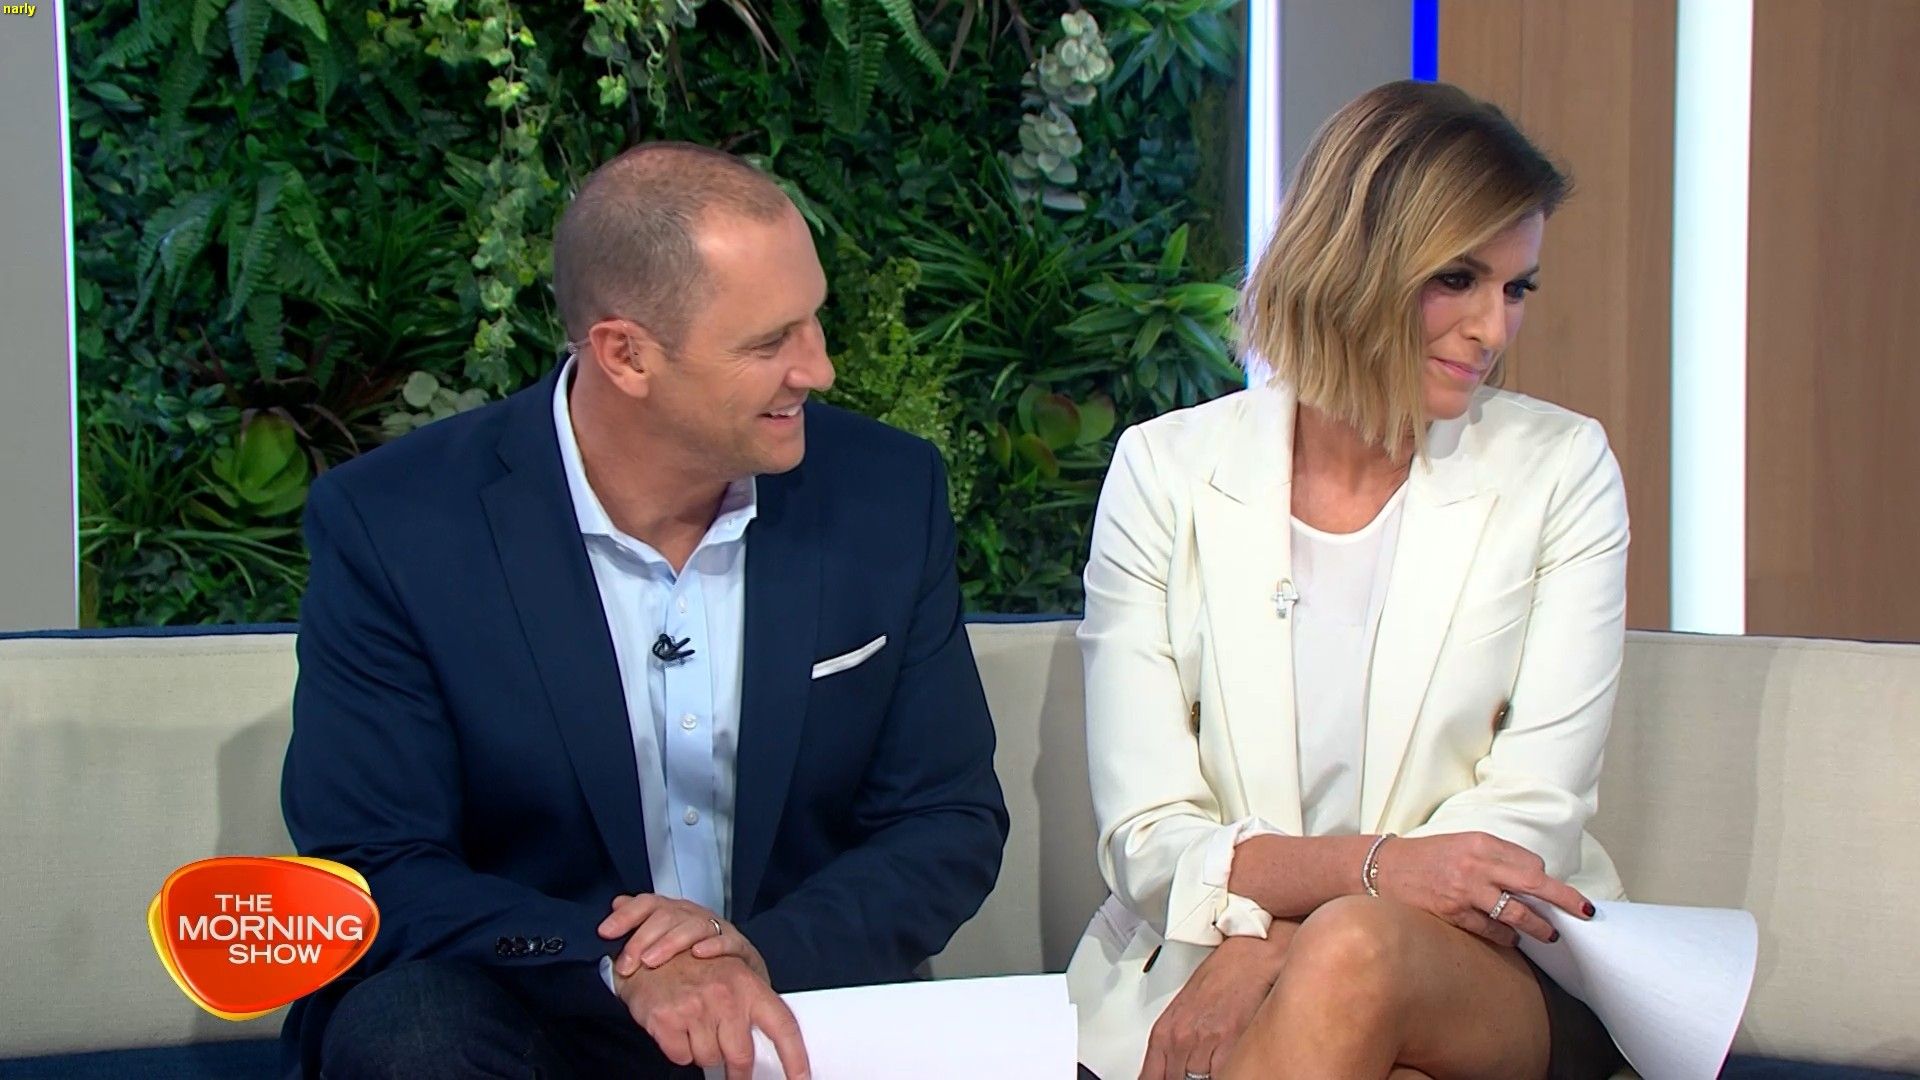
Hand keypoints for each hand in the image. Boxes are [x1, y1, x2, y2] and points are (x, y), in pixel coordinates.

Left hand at [600, 894, 767, 981]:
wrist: (743, 979)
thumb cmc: (698, 962)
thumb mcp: (665, 946)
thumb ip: (640, 926)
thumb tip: (616, 903)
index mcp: (675, 913)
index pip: (648, 903)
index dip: (626, 915)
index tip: (605, 932)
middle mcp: (695, 915)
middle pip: (667, 915)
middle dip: (642, 938)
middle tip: (626, 964)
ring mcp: (719, 929)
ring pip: (693, 925)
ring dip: (670, 942)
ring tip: (651, 961)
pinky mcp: (740, 947)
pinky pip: (728, 941)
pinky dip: (713, 945)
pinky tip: (698, 954)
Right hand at [613, 952, 809, 1079]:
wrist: (648, 953)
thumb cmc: (692, 967)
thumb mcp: (732, 977)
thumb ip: (751, 1008)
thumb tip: (771, 1045)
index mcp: (748, 985)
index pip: (783, 1027)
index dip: (795, 1059)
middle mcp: (726, 996)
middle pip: (741, 1057)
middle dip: (738, 1072)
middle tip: (734, 1074)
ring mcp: (696, 1008)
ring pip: (709, 1059)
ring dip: (703, 1052)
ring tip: (695, 1027)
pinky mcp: (667, 1019)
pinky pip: (681, 1057)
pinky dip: (679, 1049)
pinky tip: (676, 1027)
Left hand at [1139, 932, 1291, 1079]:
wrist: (1248, 959)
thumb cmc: (1218, 980)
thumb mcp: (1183, 1013)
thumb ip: (1173, 1046)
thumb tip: (1172, 1071)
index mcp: (1164, 1031)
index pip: (1151, 1076)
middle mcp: (1181, 1037)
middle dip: (1185, 1078)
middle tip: (1195, 1070)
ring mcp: (1205, 1041)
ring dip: (1206, 1076)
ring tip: (1213, 1065)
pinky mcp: (1231, 1043)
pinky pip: (1223, 1075)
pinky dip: (1226, 1073)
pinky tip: (1226, 1065)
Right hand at [1372, 832, 1592, 946]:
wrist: (1383, 869)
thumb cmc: (1427, 857)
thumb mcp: (1462, 844)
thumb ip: (1495, 858)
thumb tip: (1534, 878)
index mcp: (1480, 843)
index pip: (1530, 863)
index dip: (1546, 880)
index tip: (1554, 891)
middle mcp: (1475, 865)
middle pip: (1534, 884)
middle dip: (1565, 900)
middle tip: (1585, 913)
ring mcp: (1464, 891)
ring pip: (1516, 913)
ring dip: (1538, 926)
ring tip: (1548, 934)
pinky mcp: (1453, 914)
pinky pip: (1491, 931)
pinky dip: (1506, 937)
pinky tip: (1510, 938)